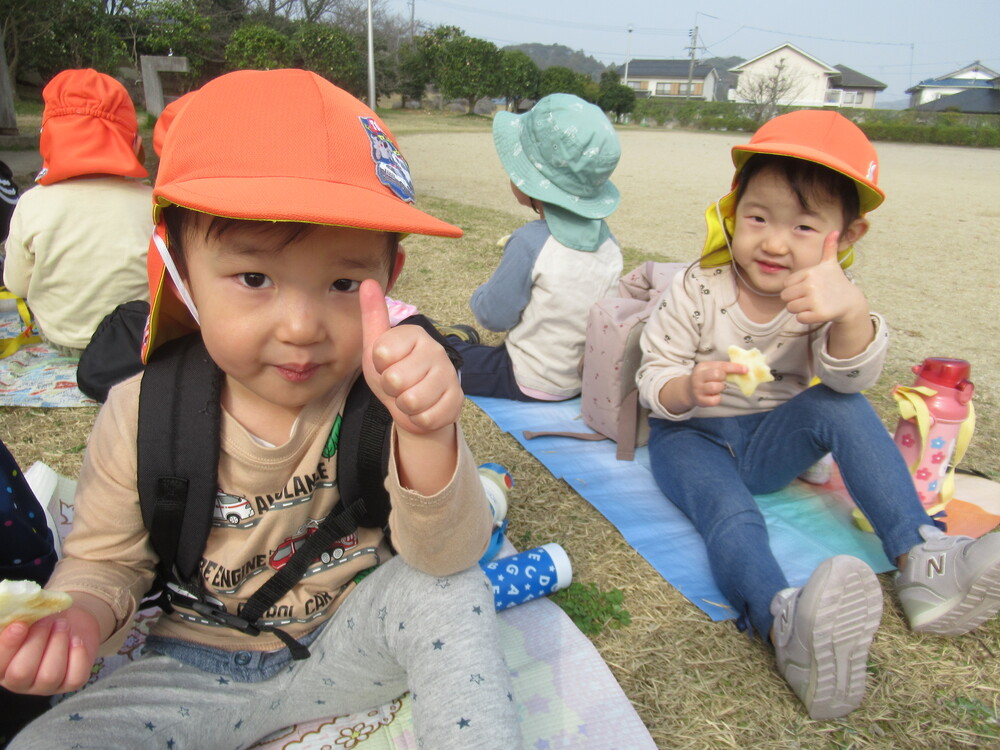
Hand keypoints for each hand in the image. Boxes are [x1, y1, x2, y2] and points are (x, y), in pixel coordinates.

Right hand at [0, 606, 99, 694]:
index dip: (8, 646)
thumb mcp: (25, 619)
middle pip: (21, 672)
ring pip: (49, 676)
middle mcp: (19, 682)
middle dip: (37, 641)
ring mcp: (44, 686)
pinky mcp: (70, 684)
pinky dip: (78, 654)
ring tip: (63, 625)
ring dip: (58, 644)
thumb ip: (18, 620)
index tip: (20, 625)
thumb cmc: (39, 621)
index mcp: (1, 666)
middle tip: (48, 620)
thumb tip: (18, 615)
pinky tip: (76, 639)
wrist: (67, 621)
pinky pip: (75, 678)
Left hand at [359, 279, 463, 435]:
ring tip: (410, 396)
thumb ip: (373, 315)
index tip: (386, 364)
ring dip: (404, 405)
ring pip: (411, 401)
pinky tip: (424, 408)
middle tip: (398, 384)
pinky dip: (419, 418)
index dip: (379, 366)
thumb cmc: (394, 371)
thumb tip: (368, 281)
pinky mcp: (457, 400)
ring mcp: (449, 375)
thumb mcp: (376, 346)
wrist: (416, 405)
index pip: (382, 353)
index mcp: (414, 333)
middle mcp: (435, 349)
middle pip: (395, 380)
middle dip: (391, 389)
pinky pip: (426, 417)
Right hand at [688, 359, 746, 407]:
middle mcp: (698, 377)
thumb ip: (722, 368)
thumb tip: (743, 369)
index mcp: (702, 366)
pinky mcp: (700, 400)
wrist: (688, 390)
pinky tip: (713, 396)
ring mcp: (698, 389)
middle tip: (721, 380)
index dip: (735, 367)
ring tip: (716, 388)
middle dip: (723, 378)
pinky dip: (717, 398)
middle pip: (717, 374)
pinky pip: (715, 400)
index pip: (721, 365)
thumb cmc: (704, 379)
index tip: (746, 369)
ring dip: (720, 388)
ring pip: (716, 387)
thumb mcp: (709, 369)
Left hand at [781, 232, 865, 324]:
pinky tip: (816, 312)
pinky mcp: (818, 314)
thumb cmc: (836, 282)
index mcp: (810, 272)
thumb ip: (829, 248)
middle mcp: (811, 285)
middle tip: (809, 298)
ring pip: (791, 308)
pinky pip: (799, 318)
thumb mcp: (830, 264)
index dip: (794, 288)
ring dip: (799, 309)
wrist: (851, 302)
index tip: (807, 287)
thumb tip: (835, 231)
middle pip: (785, 297)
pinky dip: (805, 317)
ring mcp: (815, 300)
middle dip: (794, 299)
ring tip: (813, 304)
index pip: (786, 284)